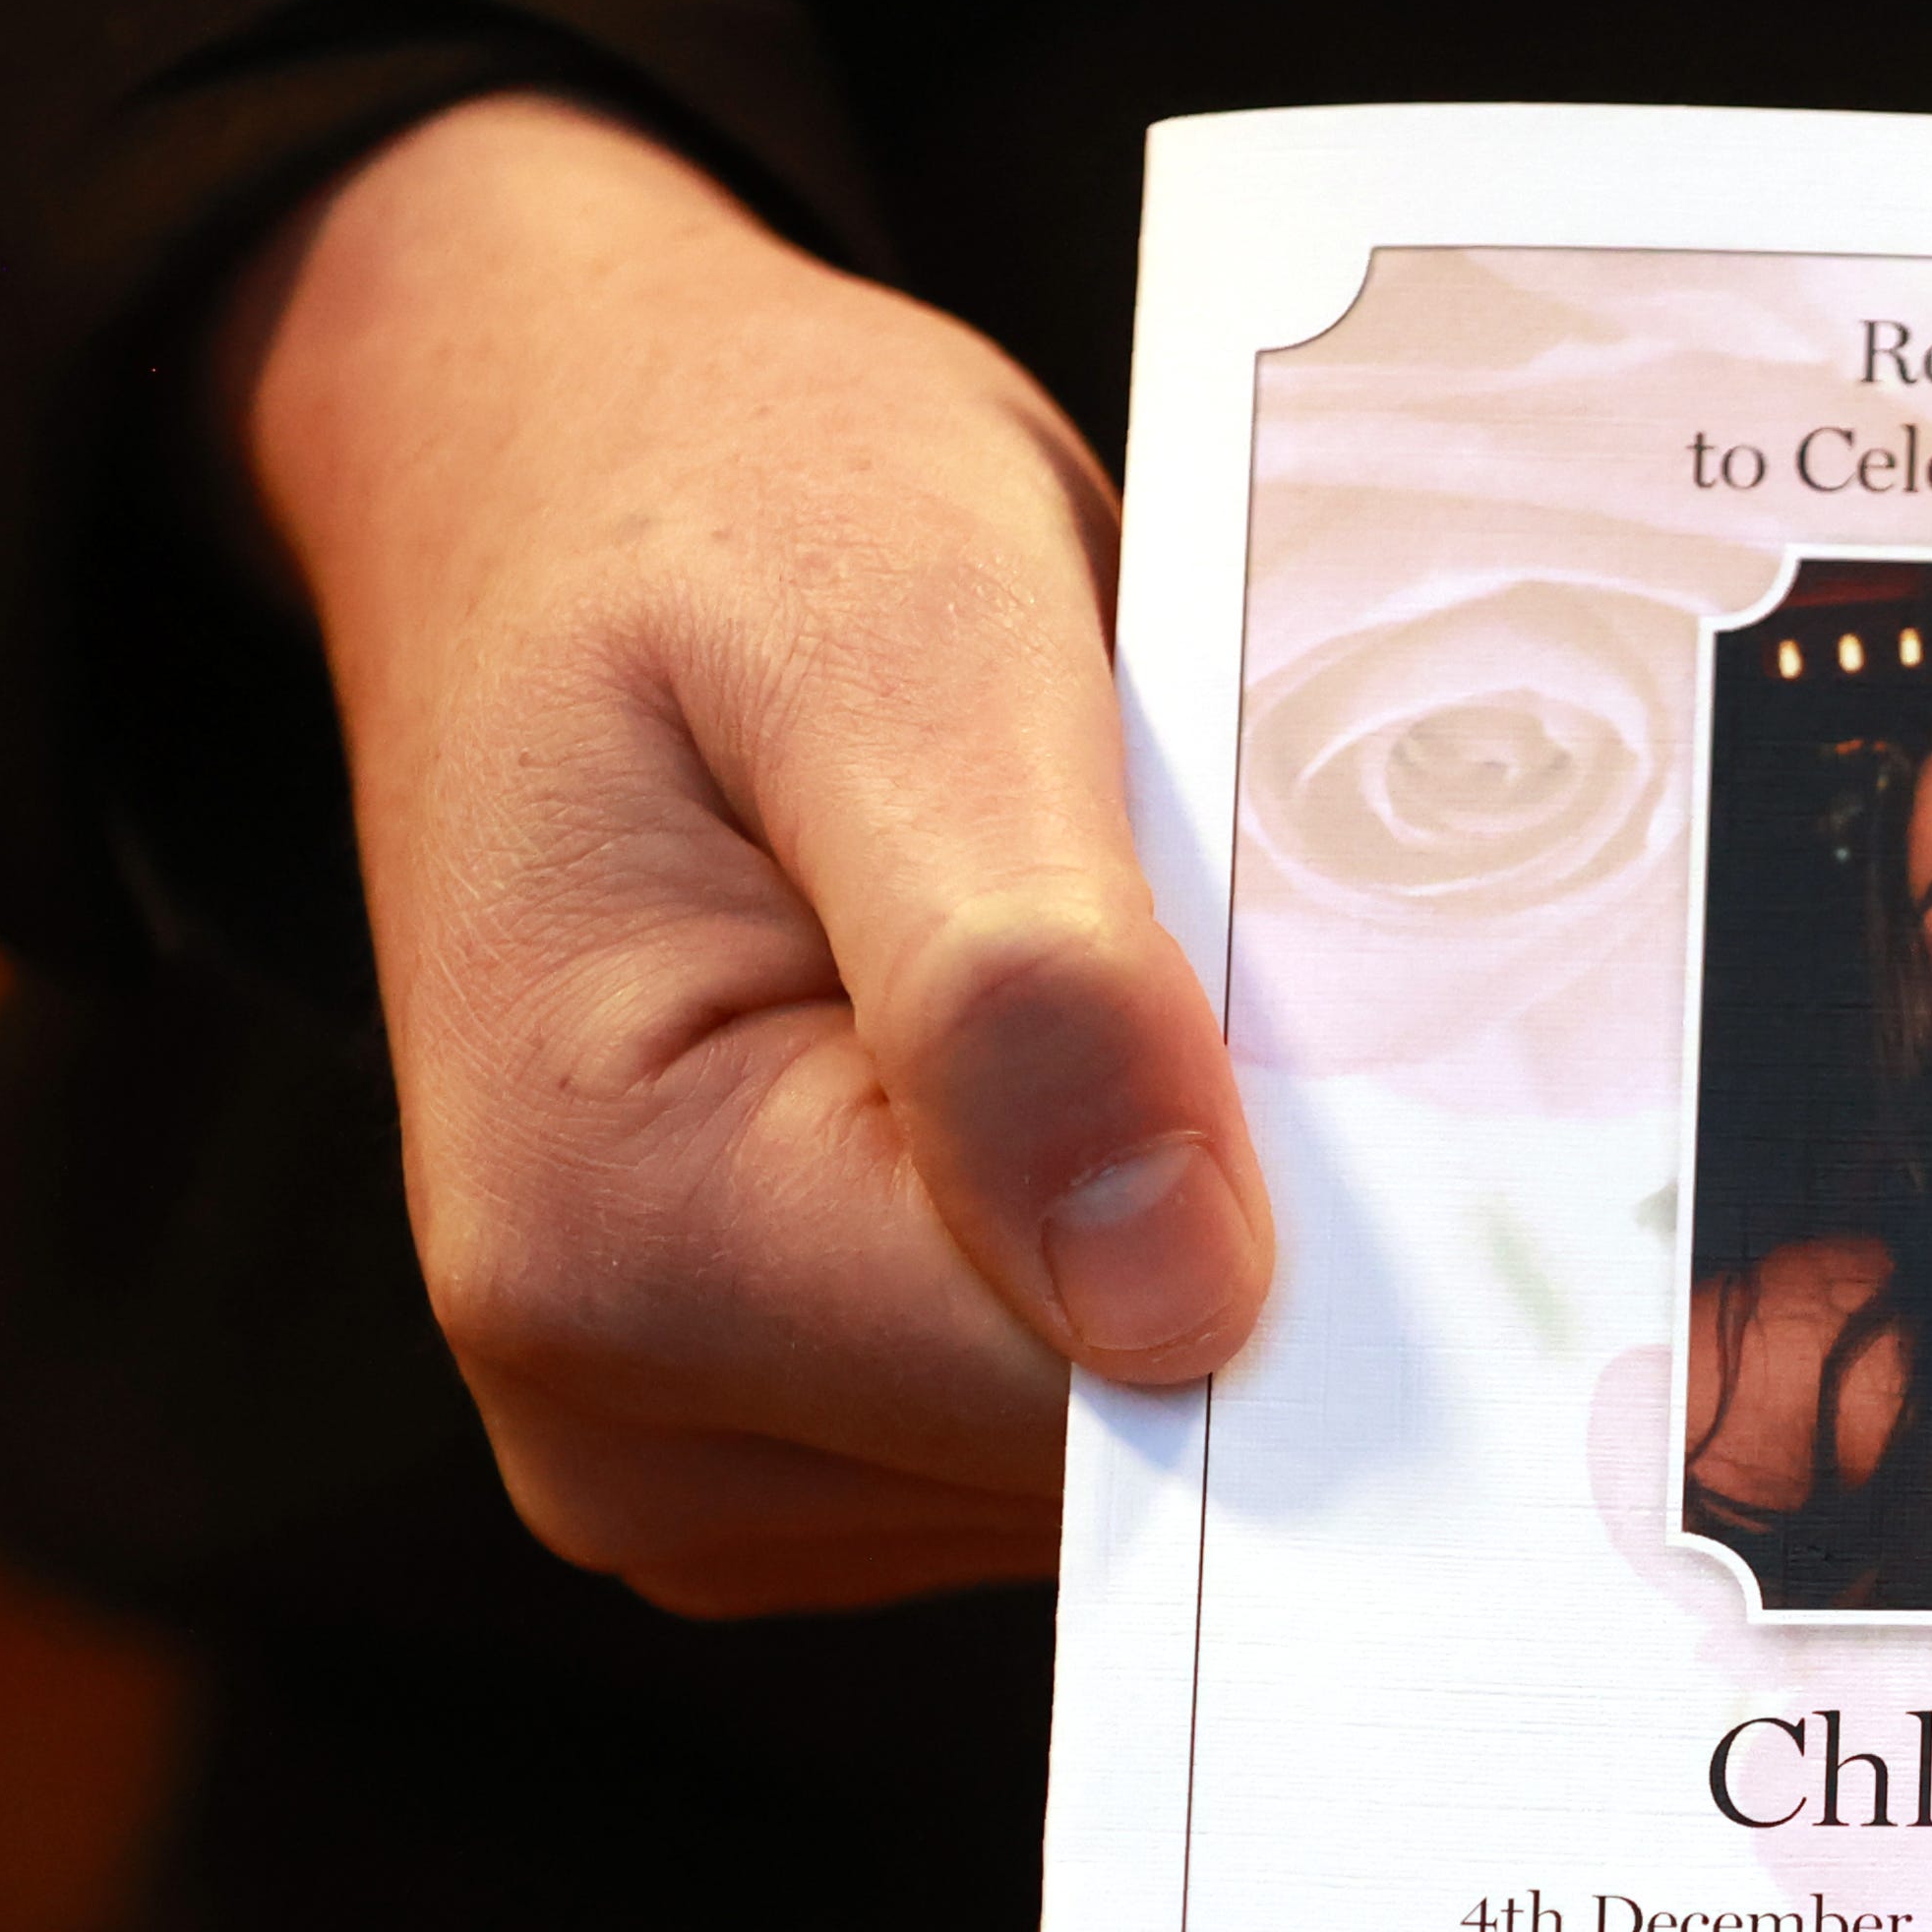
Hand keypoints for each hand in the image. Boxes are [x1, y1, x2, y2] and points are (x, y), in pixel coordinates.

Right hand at [226, 94, 1271, 1614]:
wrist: (567, 479)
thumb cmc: (721, 515)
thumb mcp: (889, 636)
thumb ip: (1024, 980)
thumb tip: (1173, 1300)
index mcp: (604, 1244)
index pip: (1091, 1400)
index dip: (1291, 1251)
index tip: (1364, 1052)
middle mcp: (616, 1412)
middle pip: (1114, 1446)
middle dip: (1242, 1227)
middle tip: (1220, 938)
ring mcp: (704, 1452)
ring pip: (1116, 1440)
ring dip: (1196, 1223)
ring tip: (1112, 971)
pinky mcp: (799, 1434)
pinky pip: (1072, 1408)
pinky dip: (1141, 1240)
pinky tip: (1084, 1062)